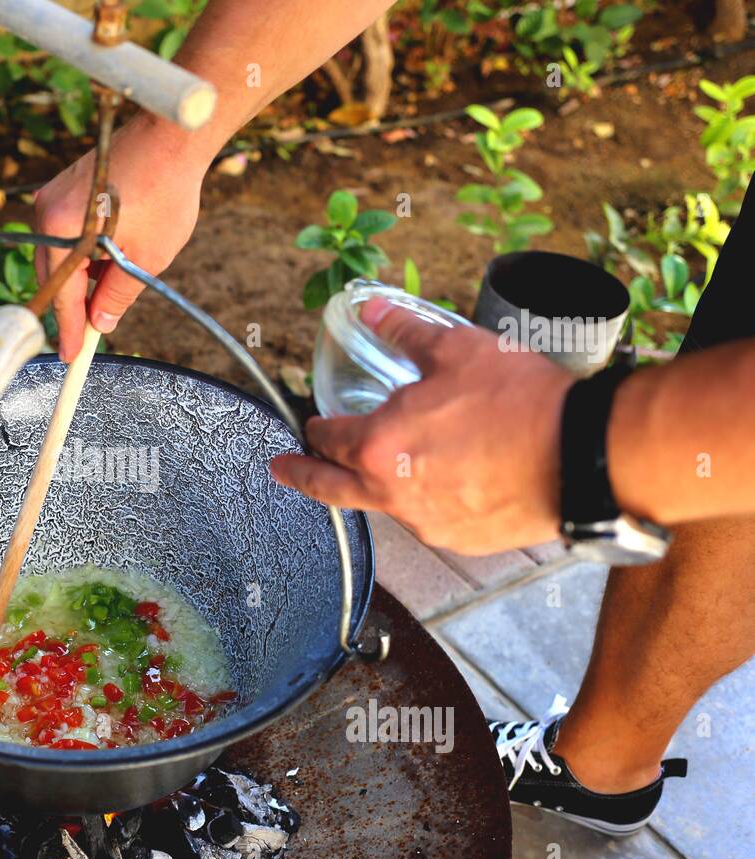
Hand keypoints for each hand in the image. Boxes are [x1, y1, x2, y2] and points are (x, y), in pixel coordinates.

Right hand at [34, 115, 206, 359]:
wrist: (171, 137)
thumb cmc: (163, 193)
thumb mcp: (145, 258)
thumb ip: (117, 295)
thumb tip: (101, 322)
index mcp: (63, 230)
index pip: (61, 296)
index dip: (70, 330)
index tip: (72, 356)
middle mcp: (47, 211)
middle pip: (53, 277)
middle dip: (72, 306)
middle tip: (88, 336)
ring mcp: (53, 196)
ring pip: (59, 256)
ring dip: (80, 279)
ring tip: (107, 295)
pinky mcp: (64, 187)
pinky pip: (65, 234)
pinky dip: (83, 254)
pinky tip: (108, 263)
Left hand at [269, 299, 575, 554]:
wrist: (584, 454)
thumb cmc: (518, 402)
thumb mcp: (456, 350)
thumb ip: (406, 332)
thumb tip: (373, 310)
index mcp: (377, 448)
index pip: (328, 438)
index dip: (318, 426)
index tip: (311, 424)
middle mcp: (393, 495)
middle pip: (334, 488)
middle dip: (303, 476)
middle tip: (283, 471)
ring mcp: (428, 523)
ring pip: (389, 503)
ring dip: (381, 483)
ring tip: (393, 464)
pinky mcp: (463, 539)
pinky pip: (432, 517)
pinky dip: (429, 497)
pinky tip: (449, 479)